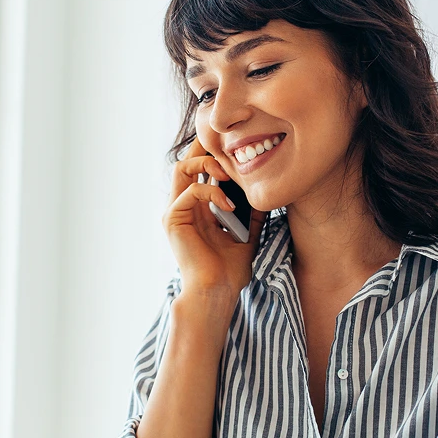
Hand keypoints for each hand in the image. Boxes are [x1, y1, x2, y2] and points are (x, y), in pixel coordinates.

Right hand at [163, 136, 265, 303]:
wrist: (218, 290)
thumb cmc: (230, 268)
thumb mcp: (247, 232)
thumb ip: (252, 211)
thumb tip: (265, 190)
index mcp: (198, 208)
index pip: (199, 169)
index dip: (212, 153)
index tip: (235, 146)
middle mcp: (183, 206)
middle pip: (186, 161)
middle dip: (205, 148)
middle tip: (229, 150)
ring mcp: (176, 211)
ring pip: (181, 168)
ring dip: (206, 163)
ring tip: (228, 173)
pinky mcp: (172, 219)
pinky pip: (190, 191)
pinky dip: (212, 191)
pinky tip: (229, 205)